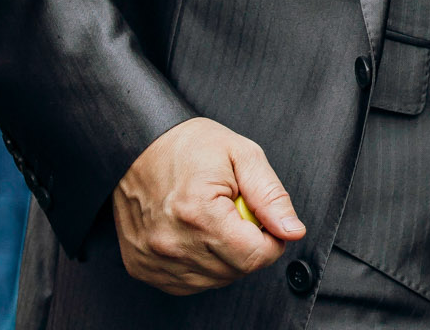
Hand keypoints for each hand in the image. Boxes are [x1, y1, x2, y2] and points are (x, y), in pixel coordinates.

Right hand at [112, 117, 302, 293]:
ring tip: (215, 220)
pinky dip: (200, 264)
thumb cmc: (189, 146)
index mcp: (199, 214)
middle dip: (249, 246)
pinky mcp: (140, 267)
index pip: (255, 257)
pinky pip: (187, 282)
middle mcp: (171, 243)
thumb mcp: (243, 156)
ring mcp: (152, 259)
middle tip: (239, 214)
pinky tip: (196, 235)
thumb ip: (271, 197)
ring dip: (225, 256)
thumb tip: (292, 231)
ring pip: (213, 280)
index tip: (266, 222)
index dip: (272, 240)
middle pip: (236, 271)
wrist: (138, 146)